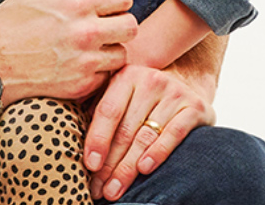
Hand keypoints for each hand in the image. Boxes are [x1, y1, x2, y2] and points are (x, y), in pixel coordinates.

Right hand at [0, 0, 132, 103]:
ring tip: (91, 46)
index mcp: (77, 4)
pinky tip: (80, 63)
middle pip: (131, 26)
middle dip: (120, 22)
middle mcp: (86, 33)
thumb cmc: (11, 22)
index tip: (105, 4)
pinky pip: (107, 75)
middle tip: (103, 25)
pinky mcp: (82, 85)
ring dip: (111, 48)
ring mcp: (85, 62)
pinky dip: (99, 69)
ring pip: (123, 52)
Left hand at [82, 63, 214, 199]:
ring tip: (115, 189)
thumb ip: (99, 111)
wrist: (187, 83)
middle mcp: (151, 81)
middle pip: (126, 129)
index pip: (108, 112)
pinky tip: (144, 169)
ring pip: (146, 136)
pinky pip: (174, 134)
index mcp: (126, 76)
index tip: (89, 165)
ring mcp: (175, 93)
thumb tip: (69, 141)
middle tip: (100, 188)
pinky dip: (158, 153)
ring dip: (128, 167)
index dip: (97, 140)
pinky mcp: (196, 107)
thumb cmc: (143, 98)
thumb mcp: (121, 95)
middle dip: (110, 163)